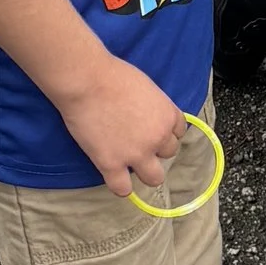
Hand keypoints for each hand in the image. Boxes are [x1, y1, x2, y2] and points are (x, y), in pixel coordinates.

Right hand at [58, 53, 186, 199]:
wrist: (87, 81)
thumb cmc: (113, 75)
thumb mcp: (147, 87)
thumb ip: (153, 106)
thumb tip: (148, 116)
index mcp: (168, 116)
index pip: (178, 132)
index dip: (163, 131)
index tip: (149, 128)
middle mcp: (157, 138)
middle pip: (168, 154)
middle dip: (155, 149)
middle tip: (136, 140)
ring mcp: (136, 154)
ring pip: (154, 178)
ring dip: (145, 171)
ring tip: (129, 163)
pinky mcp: (111, 164)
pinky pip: (123, 189)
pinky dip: (120, 186)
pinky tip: (114, 177)